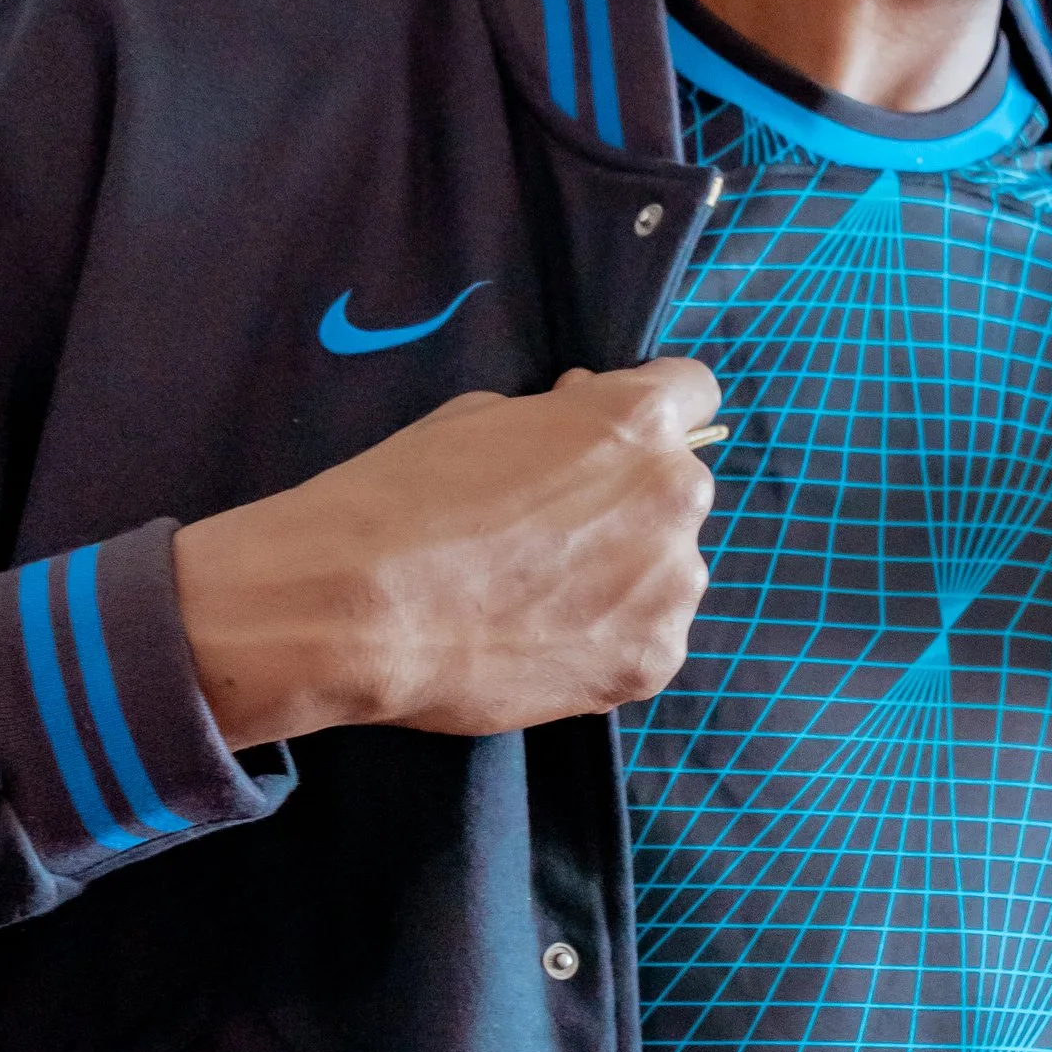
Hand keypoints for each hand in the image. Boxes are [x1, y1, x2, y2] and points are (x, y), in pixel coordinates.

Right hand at [172, 359, 721, 745]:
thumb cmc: (405, 497)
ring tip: (536, 603)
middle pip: (676, 490)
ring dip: (623, 578)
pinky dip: (605, 642)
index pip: (692, 390)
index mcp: (638, 420)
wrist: (360, 610)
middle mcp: (676, 497)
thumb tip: (584, 427)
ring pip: (665, 572)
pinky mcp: (652, 661)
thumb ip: (557, 422)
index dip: (644, 412)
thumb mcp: (480, 417)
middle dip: (629, 503)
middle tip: (548, 537)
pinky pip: (645, 639)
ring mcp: (671, 587)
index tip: (605, 442)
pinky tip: (541, 644)